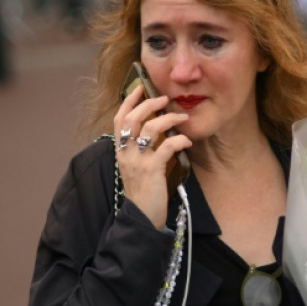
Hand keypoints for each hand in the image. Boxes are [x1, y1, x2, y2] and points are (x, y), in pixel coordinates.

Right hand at [114, 85, 191, 229]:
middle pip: (133, 119)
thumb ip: (138, 148)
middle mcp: (126, 153)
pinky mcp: (152, 170)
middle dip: (149, 104)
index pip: (119, 119)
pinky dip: (178, 140)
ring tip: (182, 117)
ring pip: (149, 129)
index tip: (140, 87)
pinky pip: (166, 147)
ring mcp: (138, 161)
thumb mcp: (135, 166)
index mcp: (120, 150)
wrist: (142, 217)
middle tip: (164, 98)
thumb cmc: (143, 191)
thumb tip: (152, 128)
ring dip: (168, 119)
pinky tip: (187, 141)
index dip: (129, 101)